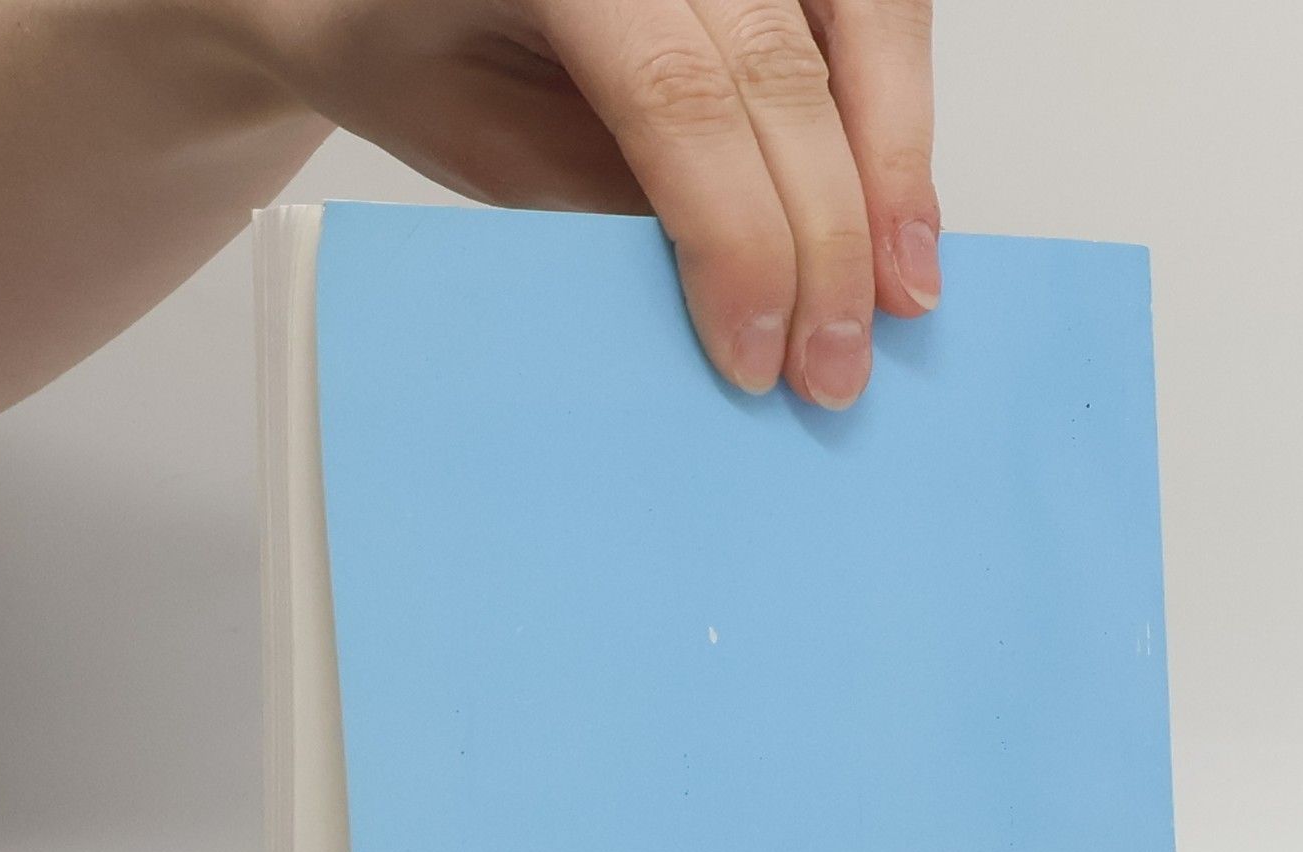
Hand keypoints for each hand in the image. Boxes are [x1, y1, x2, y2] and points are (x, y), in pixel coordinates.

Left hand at [220, 0, 939, 406]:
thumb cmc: (398, 37)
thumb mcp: (472, 138)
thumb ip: (597, 197)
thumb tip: (732, 289)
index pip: (679, 98)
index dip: (739, 236)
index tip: (759, 354)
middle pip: (785, 70)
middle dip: (830, 234)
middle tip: (836, 365)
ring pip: (867, 18)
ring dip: (895, 167)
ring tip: (904, 294)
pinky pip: (871, 8)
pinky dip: (896, 112)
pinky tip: (900, 211)